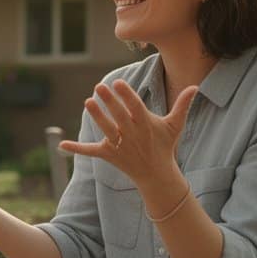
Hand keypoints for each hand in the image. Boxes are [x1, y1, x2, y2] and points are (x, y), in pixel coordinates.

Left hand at [59, 80, 195, 186]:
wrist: (157, 175)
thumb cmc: (165, 146)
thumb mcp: (175, 126)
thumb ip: (182, 105)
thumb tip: (195, 86)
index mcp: (146, 125)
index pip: (135, 107)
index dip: (127, 95)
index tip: (119, 83)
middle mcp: (132, 135)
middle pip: (119, 116)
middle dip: (110, 102)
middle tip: (99, 87)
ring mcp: (120, 145)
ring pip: (106, 130)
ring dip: (97, 117)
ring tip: (88, 101)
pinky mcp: (109, 155)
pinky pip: (91, 151)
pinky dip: (77, 149)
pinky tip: (61, 144)